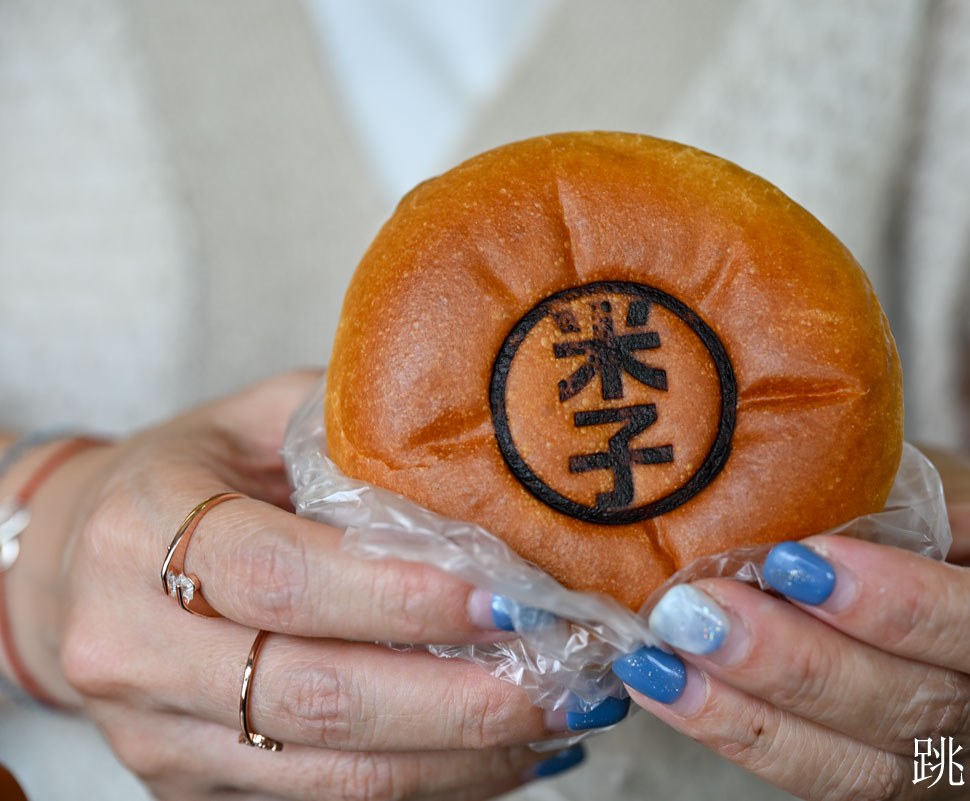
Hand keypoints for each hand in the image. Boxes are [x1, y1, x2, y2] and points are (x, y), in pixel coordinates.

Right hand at [6, 372, 602, 799]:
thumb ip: (358, 434)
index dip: (403, 599)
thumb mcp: (256, 420)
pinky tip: (507, 753)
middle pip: (315, 698)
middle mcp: (134, 647)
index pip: (285, 579)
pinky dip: (432, 784)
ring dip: (463, 757)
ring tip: (561, 718)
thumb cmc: (185, 479)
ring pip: (330, 776)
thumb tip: (497, 468)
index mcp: (143, 531)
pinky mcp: (188, 789)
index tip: (511, 599)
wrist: (71, 572)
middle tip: (569, 678)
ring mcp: (157, 735)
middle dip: (460, 700)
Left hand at [612, 449, 969, 799]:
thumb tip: (734, 507)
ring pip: (871, 769)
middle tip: (697, 612)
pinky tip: (675, 691)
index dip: (902, 607)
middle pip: (930, 712)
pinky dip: (744, 735)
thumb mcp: (935, 478)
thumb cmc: (956, 504)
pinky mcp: (920, 790)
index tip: (795, 560)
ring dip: (751, 715)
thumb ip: (868, 503)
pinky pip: (830, 781)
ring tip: (662, 661)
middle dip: (798, 665)